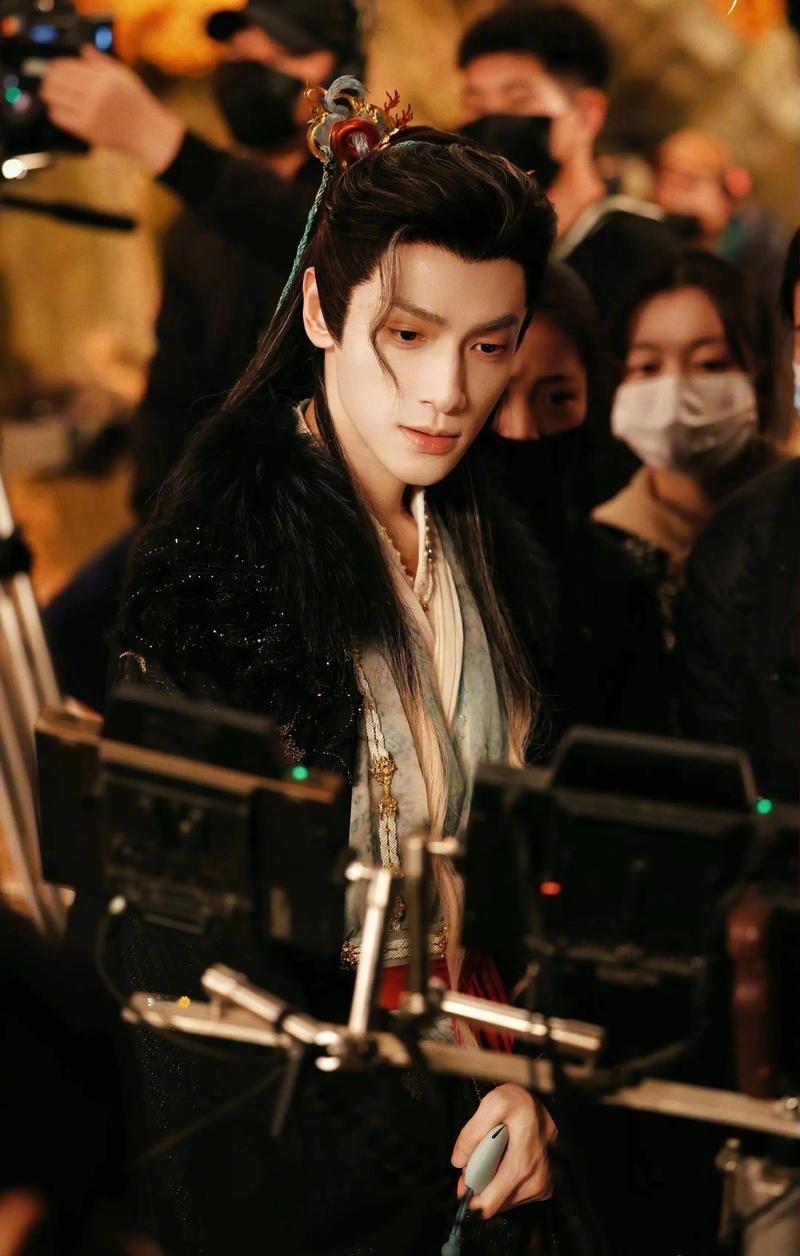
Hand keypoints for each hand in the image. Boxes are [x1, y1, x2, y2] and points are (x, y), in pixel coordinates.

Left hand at [41, 47, 184, 173]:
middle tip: (46, 81)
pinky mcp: (87, 129)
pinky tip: (56, 110)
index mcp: (104, 77)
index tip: (53, 67)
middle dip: (48, 79)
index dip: (57, 66)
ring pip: (56, 98)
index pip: (70, 67)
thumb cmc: (136, 103)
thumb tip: (83, 50)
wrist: (147, 132)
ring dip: (48, 95)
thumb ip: (102, 62)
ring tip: (48, 94)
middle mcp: (96, 93)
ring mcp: (90, 111)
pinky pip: (61, 118)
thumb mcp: (123, 75)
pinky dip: (55, 112)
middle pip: (59, 81)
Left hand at [451, 1084, 554, 1218]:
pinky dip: (507, 1183)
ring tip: (495, 1157)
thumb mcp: (493, 1104)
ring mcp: (542, 1186)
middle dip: (482, 1186)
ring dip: (494, 1184)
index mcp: (521, 1166)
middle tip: (479, 1161)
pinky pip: (517, 1196)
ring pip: (506, 1201)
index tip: (464, 1178)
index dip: (470, 1194)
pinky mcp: (544, 1187)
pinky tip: (506, 1163)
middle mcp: (534, 1181)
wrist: (548, 1101)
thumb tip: (458, 1161)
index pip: (488, 1204)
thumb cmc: (522, 1103)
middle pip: (495, 1203)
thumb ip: (472, 1133)